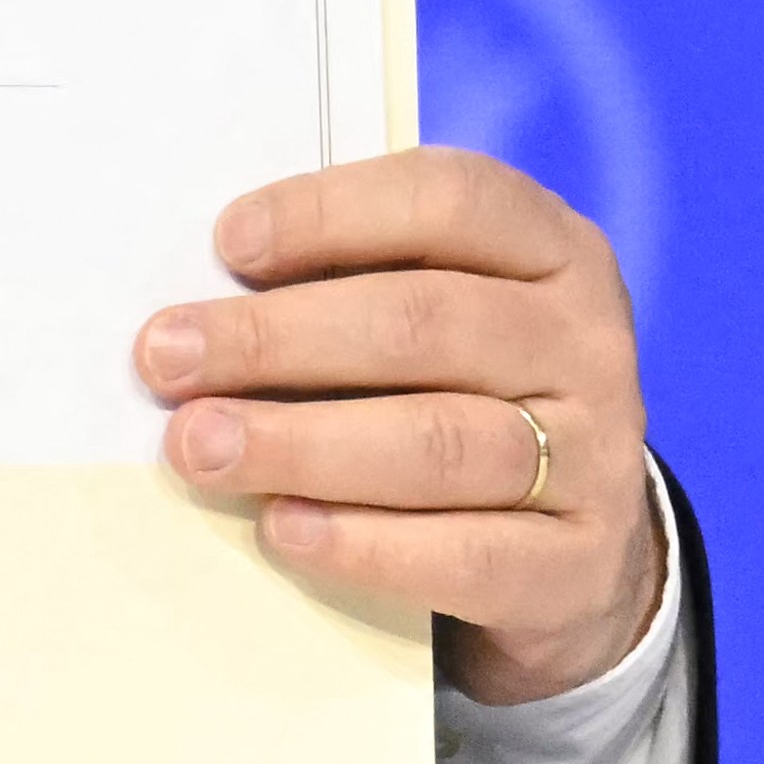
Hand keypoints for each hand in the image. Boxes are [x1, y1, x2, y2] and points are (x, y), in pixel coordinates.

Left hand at [135, 144, 665, 705]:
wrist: (580, 547)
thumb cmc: (470, 397)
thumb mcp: (448, 316)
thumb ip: (356, 289)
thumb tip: (206, 307)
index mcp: (555, 249)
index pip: (450, 199)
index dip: (333, 211)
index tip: (227, 242)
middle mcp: (588, 341)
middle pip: (426, 322)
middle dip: (279, 338)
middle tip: (166, 358)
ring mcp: (596, 455)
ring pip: (440, 442)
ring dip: (302, 444)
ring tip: (200, 445)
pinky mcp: (577, 564)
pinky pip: (465, 554)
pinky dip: (366, 543)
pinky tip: (284, 528)